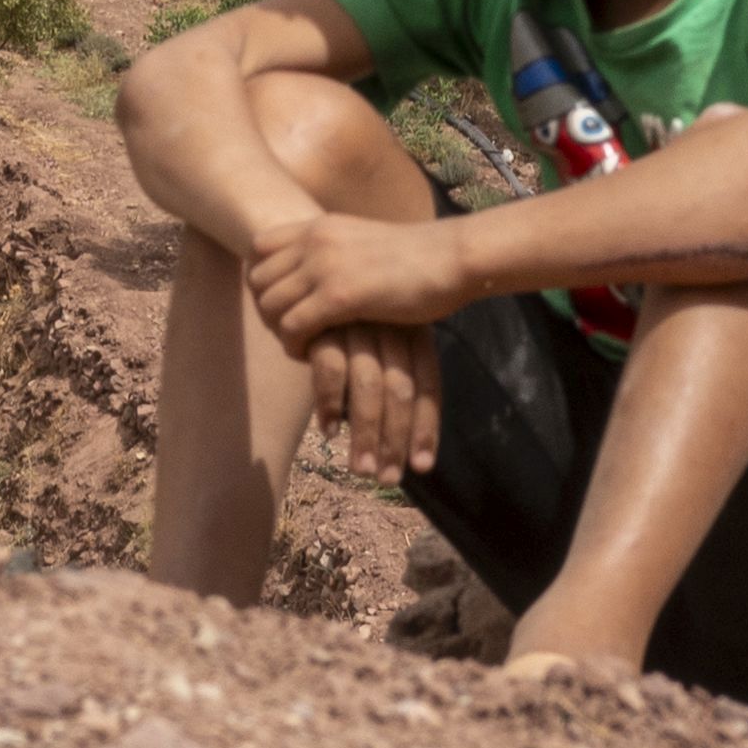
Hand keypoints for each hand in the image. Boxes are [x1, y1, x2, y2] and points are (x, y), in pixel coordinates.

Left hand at [234, 194, 465, 354]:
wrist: (451, 258)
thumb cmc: (416, 257)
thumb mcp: (363, 242)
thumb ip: (335, 251)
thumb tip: (319, 273)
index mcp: (319, 225)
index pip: (259, 247)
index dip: (264, 279)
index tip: (285, 302)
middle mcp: (314, 241)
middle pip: (257, 279)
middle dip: (267, 310)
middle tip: (292, 330)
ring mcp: (324, 267)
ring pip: (270, 305)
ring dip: (280, 330)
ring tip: (304, 343)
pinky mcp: (339, 297)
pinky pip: (292, 327)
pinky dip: (295, 345)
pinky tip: (315, 353)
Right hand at [298, 305, 441, 490]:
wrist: (318, 268)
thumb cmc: (359, 315)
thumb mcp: (389, 336)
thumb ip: (398, 379)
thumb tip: (412, 445)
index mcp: (416, 330)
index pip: (428, 385)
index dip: (425, 427)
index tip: (421, 467)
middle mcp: (391, 326)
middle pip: (401, 391)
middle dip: (395, 440)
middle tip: (387, 479)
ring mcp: (357, 324)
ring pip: (369, 386)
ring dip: (365, 433)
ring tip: (361, 469)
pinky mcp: (323, 324)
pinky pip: (330, 369)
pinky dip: (330, 404)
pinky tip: (328, 431)